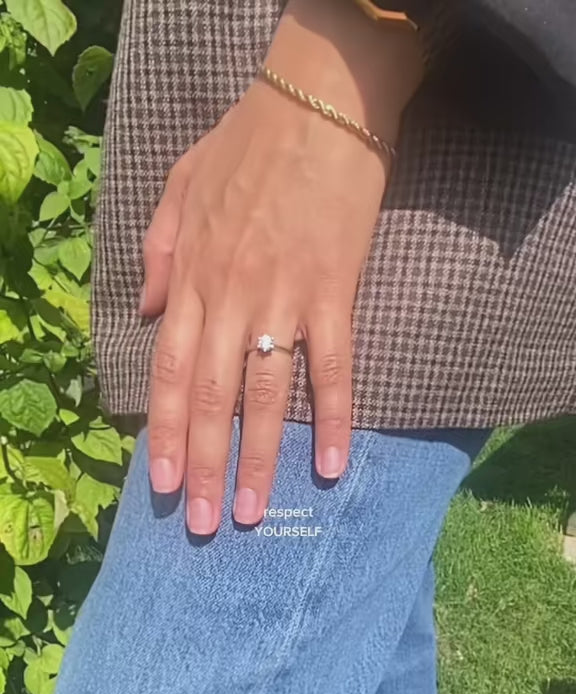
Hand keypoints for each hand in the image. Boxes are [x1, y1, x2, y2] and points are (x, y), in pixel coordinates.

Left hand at [141, 80, 388, 533]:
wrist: (319, 99)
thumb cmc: (248, 141)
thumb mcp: (180, 185)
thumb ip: (159, 252)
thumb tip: (147, 312)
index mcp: (192, 277)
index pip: (172, 372)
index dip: (167, 432)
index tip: (164, 485)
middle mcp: (230, 297)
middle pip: (213, 398)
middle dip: (206, 465)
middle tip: (205, 524)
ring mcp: (282, 297)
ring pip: (264, 394)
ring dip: (259, 458)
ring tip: (254, 512)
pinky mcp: (332, 290)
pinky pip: (332, 364)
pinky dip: (334, 416)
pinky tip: (335, 465)